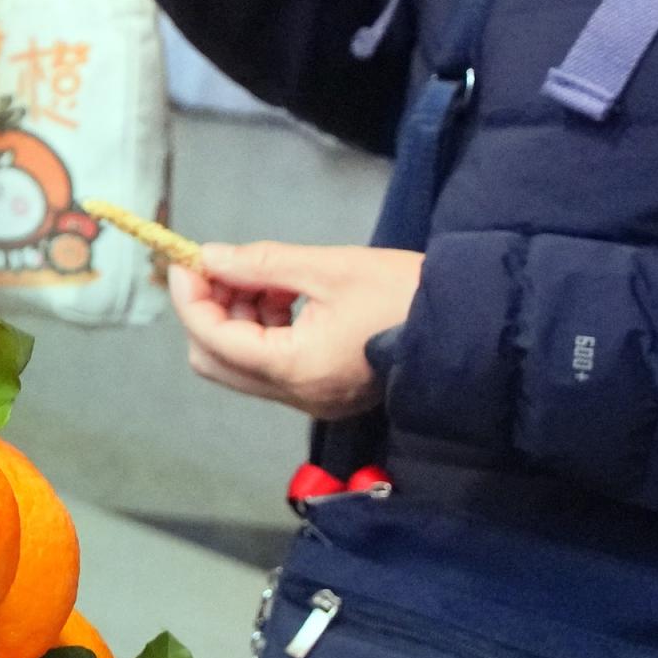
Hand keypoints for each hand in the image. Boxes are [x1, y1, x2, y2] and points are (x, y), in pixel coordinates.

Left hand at [166, 241, 423, 415]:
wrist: (470, 325)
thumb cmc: (406, 293)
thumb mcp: (330, 267)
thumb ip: (261, 265)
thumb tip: (209, 258)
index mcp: (296, 368)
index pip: (213, 338)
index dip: (191, 296)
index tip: (187, 259)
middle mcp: (298, 395)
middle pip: (215, 361)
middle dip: (209, 310)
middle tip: (225, 267)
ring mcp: (313, 400)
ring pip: (241, 364)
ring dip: (238, 317)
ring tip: (266, 275)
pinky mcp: (326, 393)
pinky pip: (272, 366)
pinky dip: (264, 329)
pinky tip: (285, 293)